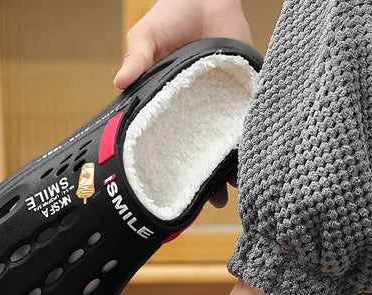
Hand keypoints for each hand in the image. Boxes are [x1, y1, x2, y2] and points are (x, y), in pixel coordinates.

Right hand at [115, 0, 251, 207]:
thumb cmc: (171, 15)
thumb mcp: (146, 36)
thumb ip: (137, 57)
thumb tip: (120, 82)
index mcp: (169, 106)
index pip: (170, 143)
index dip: (174, 167)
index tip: (176, 190)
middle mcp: (195, 112)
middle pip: (200, 151)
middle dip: (206, 177)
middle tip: (211, 199)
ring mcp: (220, 104)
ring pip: (225, 143)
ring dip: (229, 166)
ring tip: (233, 188)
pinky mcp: (242, 91)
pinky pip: (247, 120)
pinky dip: (250, 139)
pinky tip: (251, 159)